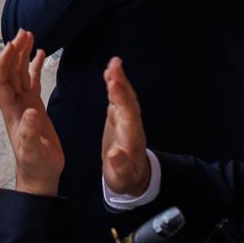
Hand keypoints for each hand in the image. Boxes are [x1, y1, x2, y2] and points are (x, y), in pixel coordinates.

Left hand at [0, 30, 62, 195]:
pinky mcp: (36, 108)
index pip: (1, 82)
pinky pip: (33, 81)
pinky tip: (40, 54)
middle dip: (14, 52)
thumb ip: (30, 134)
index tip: (12, 46)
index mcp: (12, 112)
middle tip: (23, 32)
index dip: (4, 63)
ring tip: (29, 35)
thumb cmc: (36, 167)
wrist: (41, 177)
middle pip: (10, 72)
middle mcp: (15, 105)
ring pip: (20, 74)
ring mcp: (25, 105)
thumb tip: (31, 112)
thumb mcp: (33, 153)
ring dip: (22, 55)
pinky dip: (35, 67)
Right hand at [101, 59, 150, 197]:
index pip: (128, 116)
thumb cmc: (126, 179)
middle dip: (121, 83)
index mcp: (131, 140)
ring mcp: (127, 121)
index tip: (114, 85)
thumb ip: (120, 168)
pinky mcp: (120, 118)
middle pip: (128, 101)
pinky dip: (115, 85)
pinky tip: (110, 72)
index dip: (121, 100)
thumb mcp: (122, 179)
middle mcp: (131, 126)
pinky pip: (119, 99)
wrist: (133, 177)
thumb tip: (115, 154)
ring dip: (119, 79)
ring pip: (125, 97)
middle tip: (114, 65)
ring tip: (114, 63)